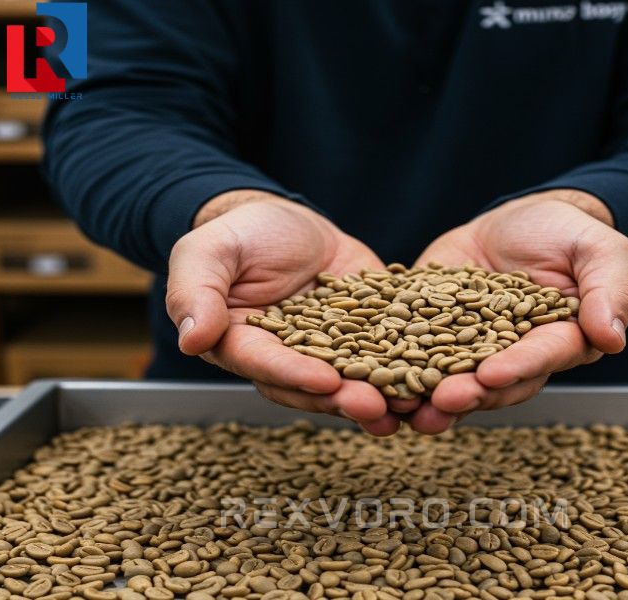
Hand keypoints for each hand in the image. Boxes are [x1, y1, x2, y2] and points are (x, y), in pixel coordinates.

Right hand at [165, 190, 399, 435]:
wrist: (286, 222)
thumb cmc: (239, 234)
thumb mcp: (208, 251)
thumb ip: (196, 291)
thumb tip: (192, 339)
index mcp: (245, 345)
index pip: (267, 365)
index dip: (295, 375)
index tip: (325, 381)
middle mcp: (290, 359)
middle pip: (315, 385)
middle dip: (346, 398)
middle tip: (376, 406)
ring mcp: (333, 349)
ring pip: (355, 379)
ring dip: (382, 395)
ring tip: (411, 405)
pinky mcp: (368, 333)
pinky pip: (389, 351)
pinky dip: (411, 365)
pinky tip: (436, 377)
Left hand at [411, 189, 627, 432]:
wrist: (519, 219)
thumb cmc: (568, 234)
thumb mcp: (600, 250)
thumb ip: (611, 290)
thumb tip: (612, 338)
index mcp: (556, 342)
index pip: (539, 359)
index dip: (518, 367)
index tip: (493, 373)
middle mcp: (511, 354)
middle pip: (490, 381)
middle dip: (467, 392)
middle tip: (443, 399)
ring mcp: (467, 343)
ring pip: (449, 375)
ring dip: (427, 392)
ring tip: (405, 403)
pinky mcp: (432, 325)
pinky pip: (412, 345)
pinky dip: (394, 358)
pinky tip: (373, 368)